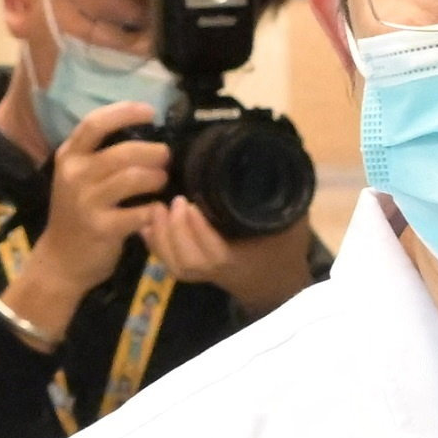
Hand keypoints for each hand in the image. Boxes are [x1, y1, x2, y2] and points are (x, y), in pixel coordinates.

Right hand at [19, 114, 181, 317]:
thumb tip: (142, 131)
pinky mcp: (102, 228)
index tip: (151, 111)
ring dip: (156, 178)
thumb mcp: (77, 177)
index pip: (96, 123)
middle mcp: (74, 175)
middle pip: (124, 152)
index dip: (125, 112)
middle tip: (165, 158)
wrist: (60, 260)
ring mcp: (86, 202)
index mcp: (69, 156)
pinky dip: (153, 209)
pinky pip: (140, 212)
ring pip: (134, 178)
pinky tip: (155, 210)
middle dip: (153, 152)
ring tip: (162, 181)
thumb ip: (101, 154)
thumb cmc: (76, 213)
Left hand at [142, 197, 324, 300]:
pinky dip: (156, 245)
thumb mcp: (292, 221)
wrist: (279, 283)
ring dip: (162, 238)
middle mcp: (219, 271)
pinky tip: (146, 224)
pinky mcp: (196, 271)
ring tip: (157, 208)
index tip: (191, 204)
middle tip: (173, 201)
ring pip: (177, 265)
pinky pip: (171, 264)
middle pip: (189, 262)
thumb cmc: (285, 248)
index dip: (200, 232)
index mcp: (243, 259)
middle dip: (175, 233)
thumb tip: (281, 153)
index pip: (216, 253)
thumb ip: (285, 193)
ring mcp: (205, 273)